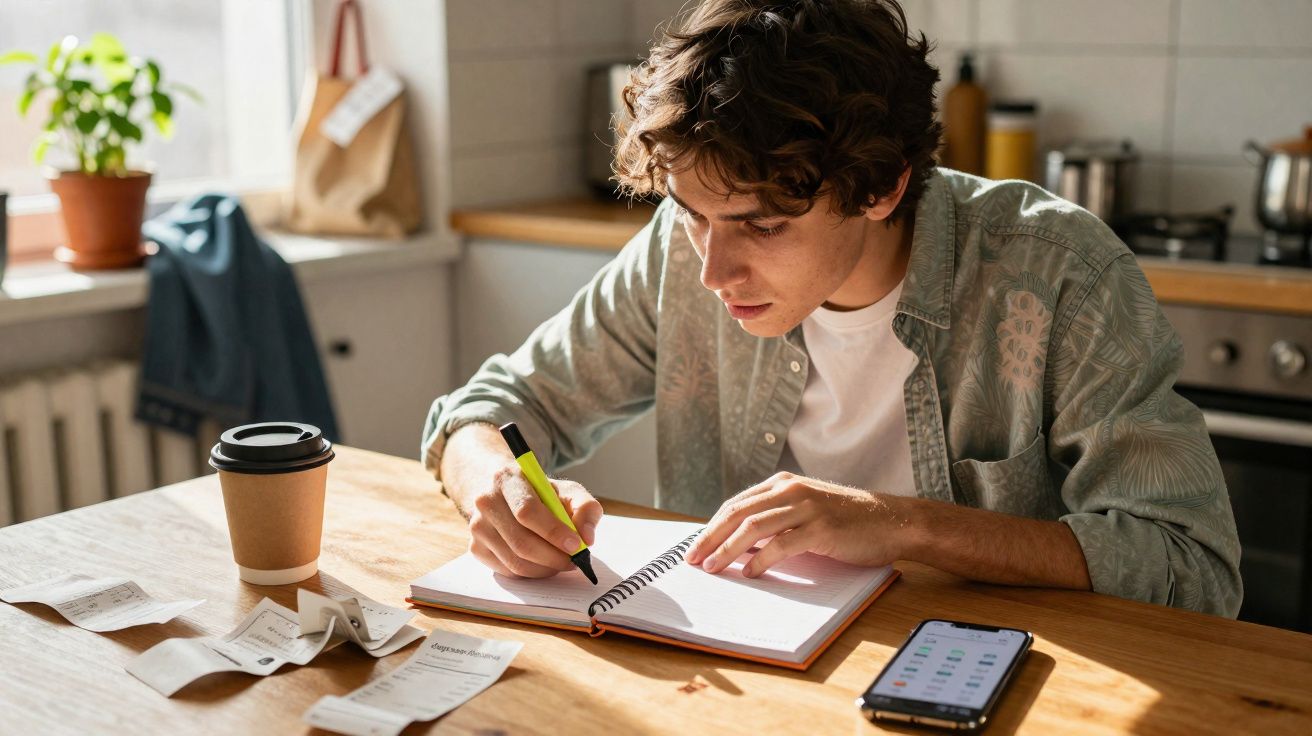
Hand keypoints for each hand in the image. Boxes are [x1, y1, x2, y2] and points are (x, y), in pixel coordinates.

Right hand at [457, 462, 603, 578]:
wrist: (506, 494)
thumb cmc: (541, 494)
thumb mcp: (568, 490)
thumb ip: (585, 508)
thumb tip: (587, 538)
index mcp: (507, 479)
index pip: (527, 511)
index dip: (553, 532)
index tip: (576, 545)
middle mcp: (486, 502)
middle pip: (521, 542)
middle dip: (554, 557)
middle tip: (575, 561)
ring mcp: (477, 526)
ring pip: (515, 562)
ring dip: (545, 568)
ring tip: (562, 561)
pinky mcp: (476, 548)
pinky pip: (508, 571)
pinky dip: (532, 573)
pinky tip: (544, 563)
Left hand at [683, 472, 916, 577]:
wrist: (892, 520)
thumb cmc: (848, 520)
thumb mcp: (806, 510)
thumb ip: (776, 519)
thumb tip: (739, 546)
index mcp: (783, 483)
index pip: (736, 504)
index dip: (711, 526)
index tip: (695, 547)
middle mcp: (791, 489)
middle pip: (737, 513)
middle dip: (710, 537)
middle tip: (693, 559)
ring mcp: (806, 506)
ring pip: (753, 527)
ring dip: (728, 549)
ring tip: (713, 568)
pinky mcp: (821, 527)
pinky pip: (781, 544)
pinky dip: (761, 560)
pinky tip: (750, 573)